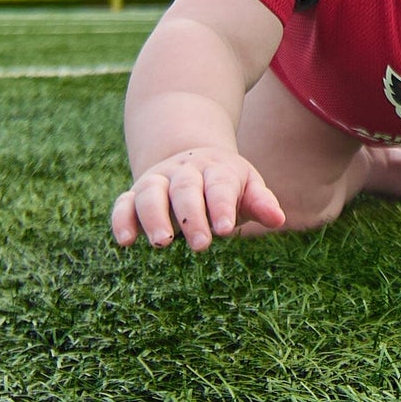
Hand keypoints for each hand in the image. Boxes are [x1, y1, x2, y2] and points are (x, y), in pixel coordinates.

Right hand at [111, 147, 284, 252]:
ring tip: (162, 243)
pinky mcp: (135, 194)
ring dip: (155, 217)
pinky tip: (125, 241)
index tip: (225, 229)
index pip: (220, 185)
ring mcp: (157, 181)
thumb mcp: (247, 187)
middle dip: (192, 216)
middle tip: (201, 245)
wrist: (189, 155)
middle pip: (186, 189)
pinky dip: (122, 219)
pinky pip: (124, 203)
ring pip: (151, 193)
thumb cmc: (225, 184)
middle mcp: (184, 172)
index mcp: (217, 169)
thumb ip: (261, 202)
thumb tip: (279, 219)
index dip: (221, 206)